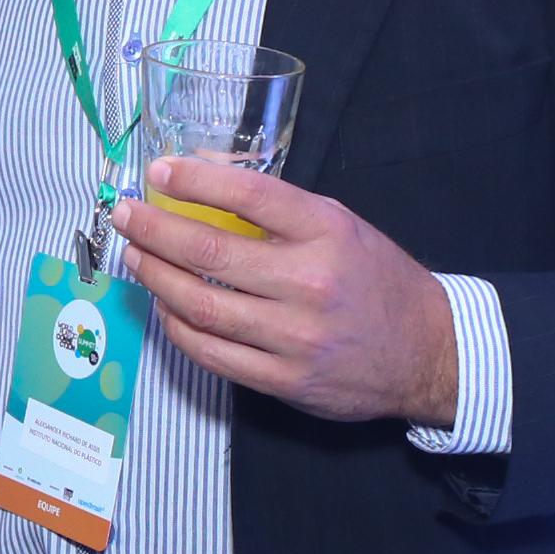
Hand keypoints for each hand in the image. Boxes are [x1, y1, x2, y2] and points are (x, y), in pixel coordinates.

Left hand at [108, 154, 456, 426]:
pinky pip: (212, 354)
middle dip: (155, 230)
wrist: (428, 352)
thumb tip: (205, 181)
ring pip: (201, 307)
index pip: (250, 196)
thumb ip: (280, 209)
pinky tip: (164, 306)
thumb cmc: (377, 280)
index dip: (196, 180)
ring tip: (135, 257)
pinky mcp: (285, 381)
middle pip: (210, 254)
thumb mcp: (341, 226)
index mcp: (328, 233)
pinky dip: (178, 328)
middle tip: (126, 216)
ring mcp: (296, 337)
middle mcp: (310, 282)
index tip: (158, 172)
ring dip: (156, 279)